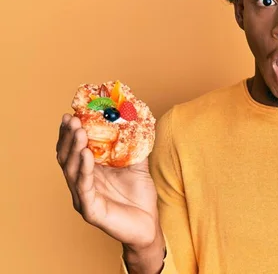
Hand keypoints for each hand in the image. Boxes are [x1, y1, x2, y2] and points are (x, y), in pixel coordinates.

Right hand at [56, 113, 160, 249]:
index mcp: (89, 173)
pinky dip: (84, 170)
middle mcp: (82, 185)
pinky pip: (84, 188)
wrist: (149, 225)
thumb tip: (138, 121)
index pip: (73, 150)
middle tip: (72, 119)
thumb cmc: (139, 197)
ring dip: (75, 149)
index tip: (71, 114)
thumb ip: (134, 146)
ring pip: (72, 171)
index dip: (70, 133)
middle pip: (67, 158)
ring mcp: (83, 198)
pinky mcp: (91, 211)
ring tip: (79, 132)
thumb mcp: (137, 166)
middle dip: (68, 137)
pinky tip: (86, 154)